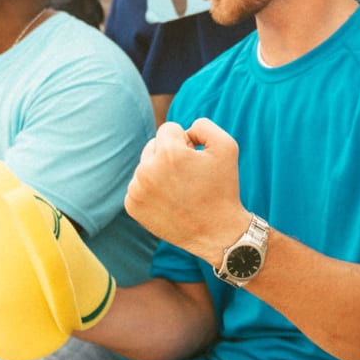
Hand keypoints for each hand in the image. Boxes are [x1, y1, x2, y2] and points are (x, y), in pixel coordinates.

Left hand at [125, 119, 250, 265]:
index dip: (186, 142)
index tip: (196, 160)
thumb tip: (184, 129)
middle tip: (189, 176)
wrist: (216, 233)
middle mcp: (147, 170)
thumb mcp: (227, 146)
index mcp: (168, 153)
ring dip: (160, 172)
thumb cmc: (223, 188)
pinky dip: (152, 190)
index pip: (169, 129)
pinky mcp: (132, 206)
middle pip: (154, 145)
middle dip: (170, 155)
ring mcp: (137, 190)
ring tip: (180, 190)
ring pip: (145, 166)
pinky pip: (139, 185)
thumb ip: (203, 125)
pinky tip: (170, 201)